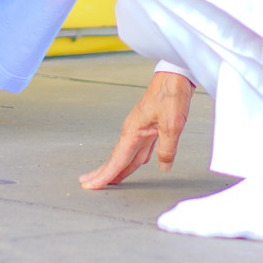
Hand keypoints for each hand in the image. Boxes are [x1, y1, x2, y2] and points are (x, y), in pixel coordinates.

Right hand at [79, 70, 193, 188]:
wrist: (174, 76)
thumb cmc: (170, 95)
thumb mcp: (172, 124)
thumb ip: (166, 149)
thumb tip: (163, 167)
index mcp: (133, 131)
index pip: (116, 160)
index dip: (104, 175)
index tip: (90, 186)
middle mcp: (133, 131)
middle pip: (116, 158)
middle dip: (103, 173)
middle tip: (88, 184)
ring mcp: (141, 129)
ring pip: (127, 155)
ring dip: (118, 168)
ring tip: (109, 180)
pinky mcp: (150, 127)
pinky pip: (139, 149)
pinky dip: (134, 160)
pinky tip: (136, 164)